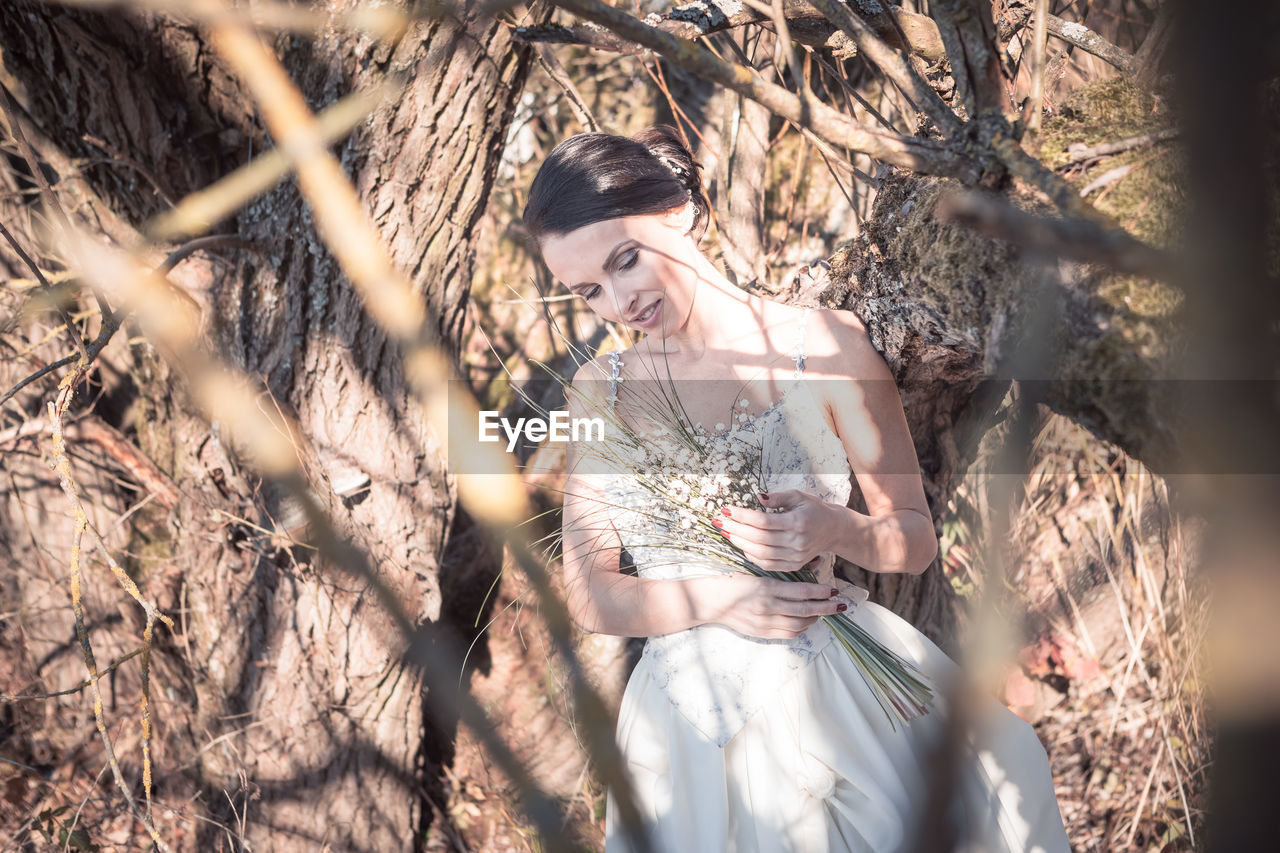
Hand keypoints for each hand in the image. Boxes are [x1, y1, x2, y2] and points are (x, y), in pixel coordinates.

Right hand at [692, 573, 845, 639]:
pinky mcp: (761, 632)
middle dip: (826, 608)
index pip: (802, 592)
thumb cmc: (733, 581)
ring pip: (799, 624)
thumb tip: (811, 564)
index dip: (821, 592)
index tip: (833, 590)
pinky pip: (788, 633)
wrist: (711, 601)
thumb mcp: (756, 571)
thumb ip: (782, 572)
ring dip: (815, 618)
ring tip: (824, 612)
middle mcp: (767, 607)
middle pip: (805, 611)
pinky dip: (802, 628)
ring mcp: (764, 622)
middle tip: (840, 605)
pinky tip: (807, 621)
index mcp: (766, 588)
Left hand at [712, 489, 837, 572]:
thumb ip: (777, 497)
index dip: (742, 516)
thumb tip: (757, 497)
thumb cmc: (813, 509)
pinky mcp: (794, 565)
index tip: (726, 509)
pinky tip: (741, 545)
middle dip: (736, 529)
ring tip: (727, 532)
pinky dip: (752, 556)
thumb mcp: (798, 496)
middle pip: (759, 538)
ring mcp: (796, 556)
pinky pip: (768, 564)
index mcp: (798, 522)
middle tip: (720, 520)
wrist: (833, 529)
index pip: (763, 521)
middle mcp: (797, 542)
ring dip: (740, 543)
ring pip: (761, 554)